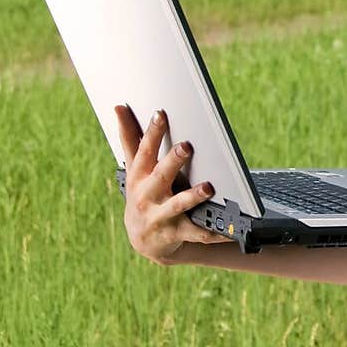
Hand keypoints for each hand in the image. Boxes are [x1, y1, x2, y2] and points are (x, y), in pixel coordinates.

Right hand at [115, 105, 231, 264]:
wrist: (143, 240)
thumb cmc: (143, 193)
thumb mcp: (134, 168)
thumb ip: (130, 138)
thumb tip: (118, 106)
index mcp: (139, 176)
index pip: (144, 151)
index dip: (152, 133)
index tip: (161, 114)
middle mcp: (148, 195)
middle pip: (161, 176)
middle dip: (173, 161)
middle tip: (187, 146)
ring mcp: (161, 216)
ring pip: (179, 205)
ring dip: (193, 196)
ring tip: (209, 187)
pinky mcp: (176, 234)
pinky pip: (197, 232)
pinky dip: (213, 232)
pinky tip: (227, 229)